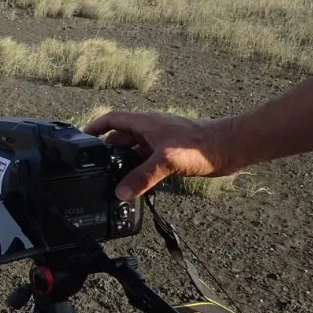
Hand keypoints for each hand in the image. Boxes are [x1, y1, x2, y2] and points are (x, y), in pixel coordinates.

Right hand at [84, 111, 234, 200]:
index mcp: (145, 123)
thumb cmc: (201, 144)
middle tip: (95, 168)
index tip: (81, 140)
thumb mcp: (166, 161)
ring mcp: (160, 142)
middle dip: (107, 151)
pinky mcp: (171, 155)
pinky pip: (147, 162)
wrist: (231, 148)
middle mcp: (150, 131)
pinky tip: (137, 184)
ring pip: (134, 151)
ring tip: (112, 179)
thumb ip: (142, 176)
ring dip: (124, 163)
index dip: (95, 128)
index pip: (112, 120)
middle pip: (120, 138)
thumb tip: (120, 191)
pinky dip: (139, 171)